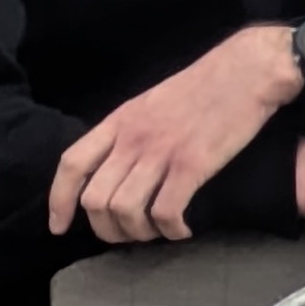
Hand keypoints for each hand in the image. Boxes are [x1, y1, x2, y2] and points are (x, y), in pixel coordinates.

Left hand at [48, 23, 302, 243]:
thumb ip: (129, 131)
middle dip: (106, 229)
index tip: (59, 227)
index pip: (72, 164)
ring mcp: (161, 151)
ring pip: (124, 210)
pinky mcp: (193, 164)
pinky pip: (166, 212)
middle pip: (95, 199)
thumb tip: (117, 167)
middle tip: (128, 235)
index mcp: (120, 121)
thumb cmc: (203, 86)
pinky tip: (183, 230)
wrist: (246, 70)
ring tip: (157, 233)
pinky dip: (171, 231)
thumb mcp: (151, 103)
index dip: (59, 201)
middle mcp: (133, 137)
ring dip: (138, 234)